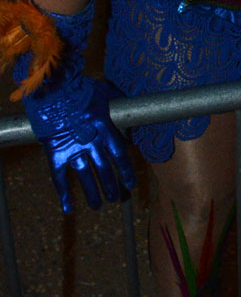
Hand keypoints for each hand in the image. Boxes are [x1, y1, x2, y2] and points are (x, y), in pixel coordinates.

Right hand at [25, 78, 135, 213]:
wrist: (54, 89)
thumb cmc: (80, 88)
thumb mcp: (105, 92)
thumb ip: (116, 102)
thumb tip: (130, 104)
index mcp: (105, 128)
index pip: (120, 154)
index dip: (126, 171)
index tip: (131, 184)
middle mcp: (92, 142)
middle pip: (105, 169)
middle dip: (111, 185)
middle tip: (115, 198)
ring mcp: (73, 149)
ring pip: (85, 177)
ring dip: (92, 193)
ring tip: (98, 205)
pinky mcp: (56, 153)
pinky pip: (60, 178)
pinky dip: (64, 194)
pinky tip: (69, 209)